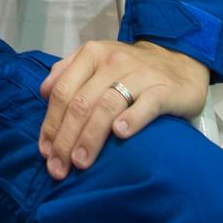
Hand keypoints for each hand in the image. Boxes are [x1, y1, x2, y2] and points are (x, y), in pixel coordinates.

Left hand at [38, 40, 209, 179]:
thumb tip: (43, 92)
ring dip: (91, 137)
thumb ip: (68, 72)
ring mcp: (139, 74)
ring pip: (108, 105)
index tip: (45, 152)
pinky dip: (132, 119)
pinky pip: (146, 104)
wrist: (179, 62)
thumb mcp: (97, 62)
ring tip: (81, 163)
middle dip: (65, 138)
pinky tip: (120, 134)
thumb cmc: (131, 70)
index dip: (51, 123)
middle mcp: (112, 62)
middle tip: (59, 167)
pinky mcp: (165, 89)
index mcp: (91, 55)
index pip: (63, 91)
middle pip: (82, 103)